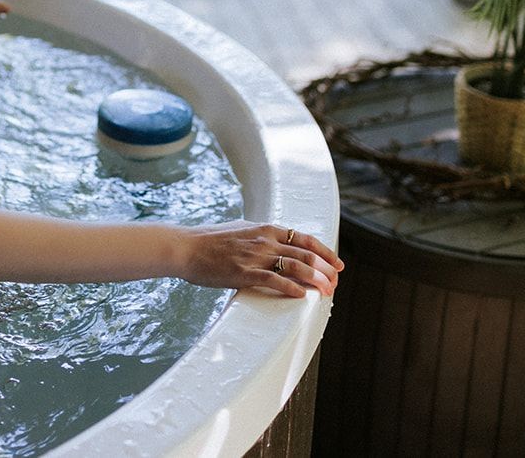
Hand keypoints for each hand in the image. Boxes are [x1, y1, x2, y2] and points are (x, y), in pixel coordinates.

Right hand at [179, 222, 342, 297]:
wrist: (186, 248)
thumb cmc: (210, 241)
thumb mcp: (242, 231)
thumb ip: (261, 237)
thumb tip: (278, 245)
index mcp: (266, 229)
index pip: (305, 239)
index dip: (325, 252)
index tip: (337, 264)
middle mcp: (265, 240)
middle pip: (306, 254)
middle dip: (326, 271)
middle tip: (335, 284)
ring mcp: (255, 256)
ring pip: (296, 266)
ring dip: (316, 280)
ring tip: (327, 292)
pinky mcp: (244, 272)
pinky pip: (274, 280)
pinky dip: (291, 288)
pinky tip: (301, 296)